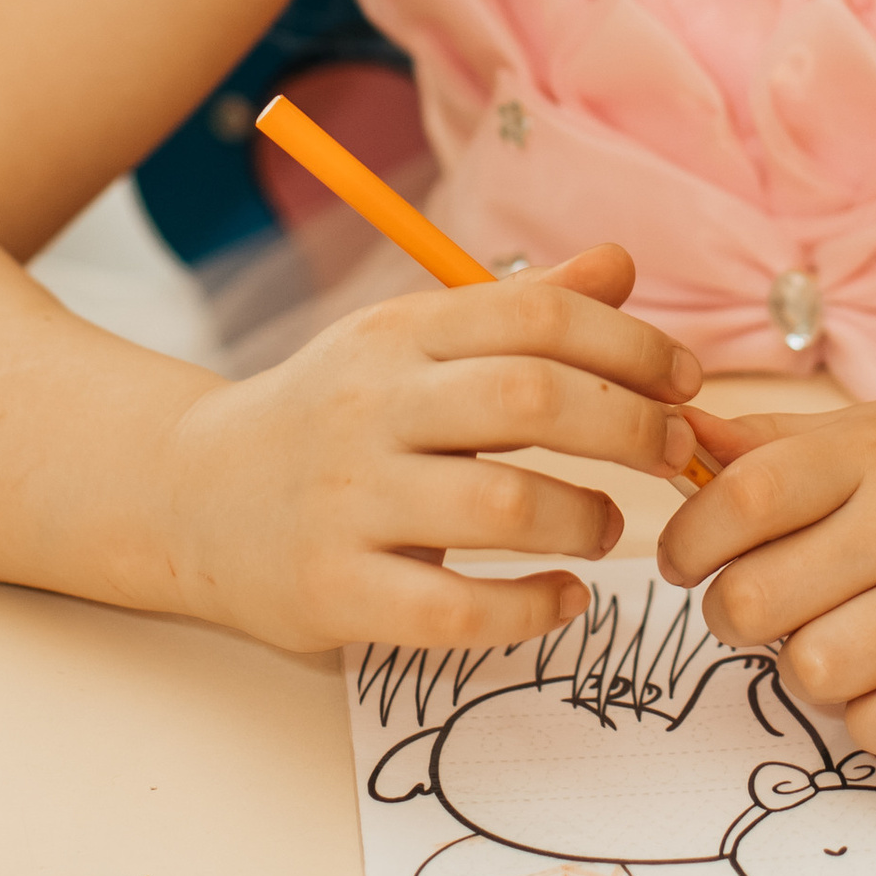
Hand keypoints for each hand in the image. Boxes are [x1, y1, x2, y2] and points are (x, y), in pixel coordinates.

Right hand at [156, 244, 703, 656]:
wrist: (193, 496)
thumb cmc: (334, 415)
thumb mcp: (412, 344)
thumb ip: (520, 308)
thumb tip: (623, 265)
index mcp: (398, 333)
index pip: (535, 314)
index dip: (628, 343)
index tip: (682, 381)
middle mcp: (372, 407)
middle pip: (528, 398)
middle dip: (627, 425)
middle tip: (673, 454)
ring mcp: (349, 501)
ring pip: (501, 505)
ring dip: (583, 518)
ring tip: (604, 528)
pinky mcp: (334, 590)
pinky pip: (454, 610)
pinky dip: (531, 609)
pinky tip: (565, 598)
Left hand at [658, 399, 875, 758]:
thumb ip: (774, 445)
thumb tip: (678, 439)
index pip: (741, 498)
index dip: (687, 540)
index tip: (686, 561)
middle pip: (756, 600)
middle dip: (734, 617)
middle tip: (764, 612)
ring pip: (813, 673)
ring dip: (806, 672)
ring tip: (839, 643)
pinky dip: (871, 723)